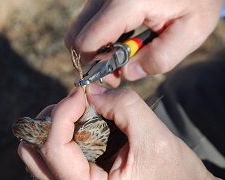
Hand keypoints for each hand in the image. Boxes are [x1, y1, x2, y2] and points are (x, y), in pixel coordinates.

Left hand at [18, 84, 224, 179]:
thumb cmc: (175, 177)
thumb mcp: (155, 139)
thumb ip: (124, 106)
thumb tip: (92, 91)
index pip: (53, 149)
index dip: (62, 113)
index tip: (81, 93)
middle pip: (34, 152)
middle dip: (53, 119)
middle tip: (79, 103)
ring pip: (41, 151)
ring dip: (57, 124)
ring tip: (84, 112)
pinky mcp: (79, 179)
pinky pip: (57, 153)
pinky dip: (66, 131)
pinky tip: (88, 124)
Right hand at [65, 0, 222, 86]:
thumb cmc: (198, 1)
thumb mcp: (190, 33)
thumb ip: (159, 59)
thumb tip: (126, 73)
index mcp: (127, 2)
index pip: (87, 41)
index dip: (95, 65)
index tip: (113, 77)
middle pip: (76, 35)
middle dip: (90, 60)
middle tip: (114, 70)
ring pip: (80, 29)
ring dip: (95, 49)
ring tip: (120, 56)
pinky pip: (90, 22)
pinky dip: (99, 38)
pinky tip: (120, 42)